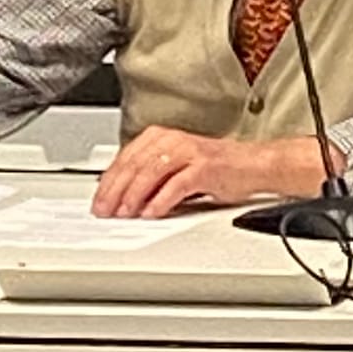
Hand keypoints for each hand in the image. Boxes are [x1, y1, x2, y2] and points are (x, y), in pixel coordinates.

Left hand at [92, 127, 334, 219]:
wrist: (254, 165)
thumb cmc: (218, 169)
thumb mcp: (177, 168)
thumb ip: (151, 177)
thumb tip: (121, 198)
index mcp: (162, 137)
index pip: (126, 158)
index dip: (108, 181)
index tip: (99, 201)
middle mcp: (173, 140)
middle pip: (135, 164)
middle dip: (115, 191)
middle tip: (105, 211)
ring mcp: (190, 152)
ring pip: (151, 172)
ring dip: (134, 196)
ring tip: (125, 214)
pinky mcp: (206, 167)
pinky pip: (177, 184)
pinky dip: (161, 201)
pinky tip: (152, 213)